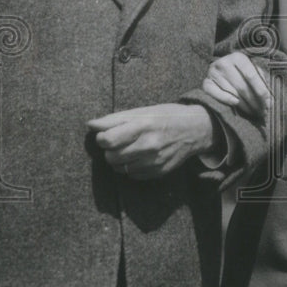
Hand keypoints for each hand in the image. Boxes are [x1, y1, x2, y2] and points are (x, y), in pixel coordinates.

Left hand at [87, 103, 213, 179]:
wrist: (196, 130)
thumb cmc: (167, 116)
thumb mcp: (143, 111)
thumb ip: (115, 119)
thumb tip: (90, 125)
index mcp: (143, 125)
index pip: (108, 140)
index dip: (101, 138)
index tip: (105, 135)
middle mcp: (149, 145)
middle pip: (112, 156)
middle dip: (110, 150)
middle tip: (119, 142)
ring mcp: (155, 161)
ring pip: (120, 168)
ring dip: (120, 160)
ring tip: (130, 149)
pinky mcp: (159, 172)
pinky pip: (133, 175)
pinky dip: (132, 167)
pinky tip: (140, 156)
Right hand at [202, 51, 270, 120]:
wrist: (223, 69)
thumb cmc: (242, 71)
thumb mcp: (253, 70)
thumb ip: (262, 82)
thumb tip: (271, 100)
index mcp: (238, 57)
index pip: (252, 75)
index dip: (261, 90)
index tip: (269, 103)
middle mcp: (224, 63)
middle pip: (242, 86)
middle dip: (255, 101)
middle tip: (263, 112)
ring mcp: (213, 73)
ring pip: (232, 93)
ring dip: (245, 105)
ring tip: (254, 112)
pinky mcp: (206, 83)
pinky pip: (216, 94)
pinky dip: (226, 100)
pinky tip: (236, 104)